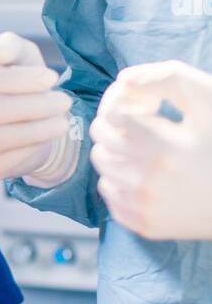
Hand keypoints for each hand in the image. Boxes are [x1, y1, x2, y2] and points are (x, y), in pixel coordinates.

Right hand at [0, 32, 72, 183]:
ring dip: (34, 132)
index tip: (52, 78)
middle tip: (64, 102)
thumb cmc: (19, 84)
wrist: (22, 122)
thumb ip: (10, 46)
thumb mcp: (19, 57)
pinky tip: (42, 142)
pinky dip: (23, 154)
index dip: (21, 80)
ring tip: (61, 123)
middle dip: (34, 107)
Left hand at [90, 61, 211, 239]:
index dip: (123, 107)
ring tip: (144, 152)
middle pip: (102, 142)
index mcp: (163, 145)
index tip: (141, 110)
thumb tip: (124, 79)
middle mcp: (149, 179)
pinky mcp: (146, 226)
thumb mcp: (208, 100)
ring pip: (102, 169)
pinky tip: (145, 176)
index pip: (112, 116)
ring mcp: (146, 206)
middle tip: (139, 129)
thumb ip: (168, 78)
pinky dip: (120, 183)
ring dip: (116, 154)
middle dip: (115, 128)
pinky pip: (110, 197)